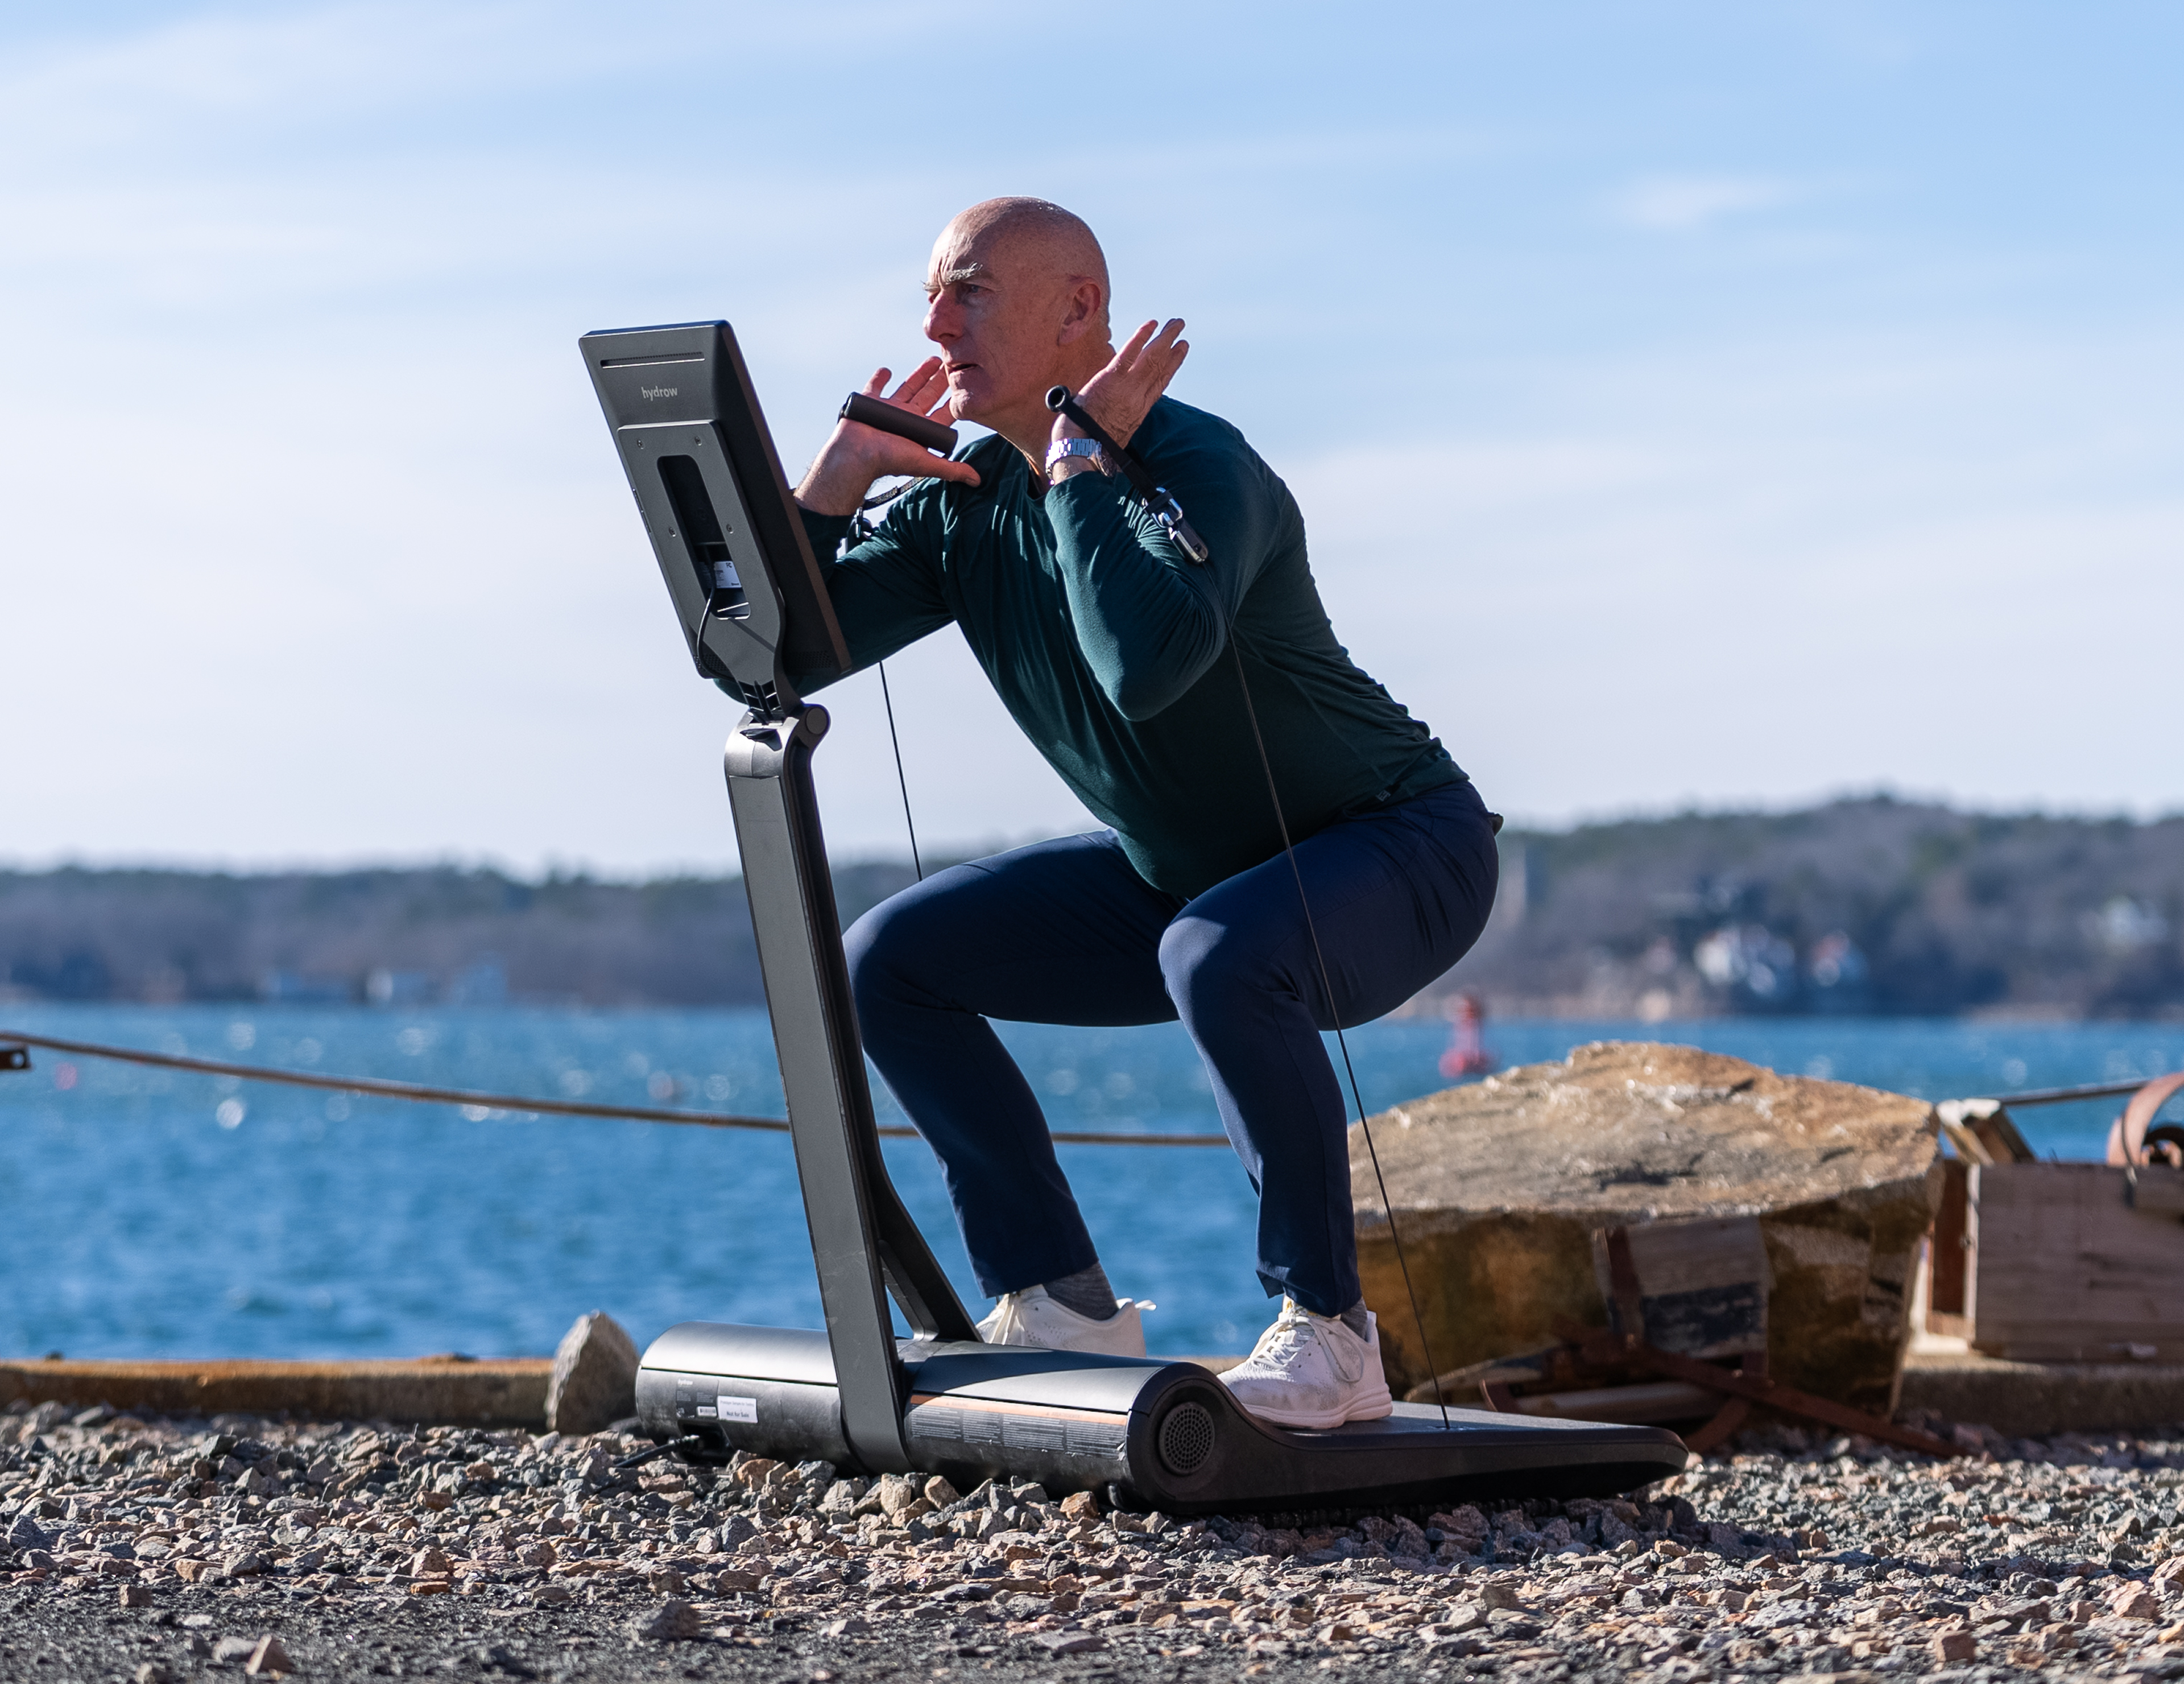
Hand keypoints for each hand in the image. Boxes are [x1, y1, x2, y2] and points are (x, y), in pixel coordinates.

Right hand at [795, 357, 979, 516]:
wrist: (857, 455)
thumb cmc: (890, 460)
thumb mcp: (926, 463)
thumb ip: (952, 469)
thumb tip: (977, 480)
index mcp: (921, 431)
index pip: (943, 412)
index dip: (954, 399)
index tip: (965, 382)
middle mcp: (907, 419)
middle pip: (928, 396)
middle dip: (940, 381)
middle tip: (952, 363)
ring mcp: (888, 410)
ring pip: (908, 387)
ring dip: (920, 374)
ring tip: (933, 359)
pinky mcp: (869, 402)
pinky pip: (875, 387)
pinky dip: (879, 378)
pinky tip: (886, 370)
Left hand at [1053, 319, 1189, 458]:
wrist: (1082, 451)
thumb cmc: (1092, 447)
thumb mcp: (1117, 434)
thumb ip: (1121, 419)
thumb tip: (1117, 416)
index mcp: (1140, 410)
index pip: (1160, 382)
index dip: (1172, 364)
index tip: (1180, 350)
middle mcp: (1138, 397)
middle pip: (1160, 366)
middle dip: (1172, 346)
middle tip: (1180, 329)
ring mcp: (1127, 387)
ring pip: (1151, 358)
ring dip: (1165, 337)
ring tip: (1176, 323)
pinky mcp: (1111, 379)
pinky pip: (1129, 354)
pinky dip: (1141, 337)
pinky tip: (1152, 323)